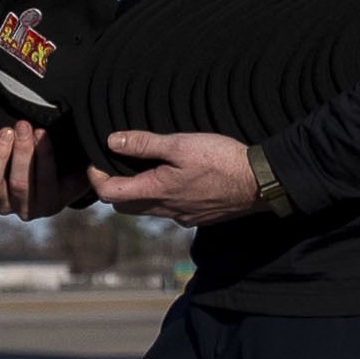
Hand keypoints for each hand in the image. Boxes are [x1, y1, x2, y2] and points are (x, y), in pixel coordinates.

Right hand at [0, 122, 50, 218]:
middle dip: (0, 153)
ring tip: (37, 131)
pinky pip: (48, 185)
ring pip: (20, 184)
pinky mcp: (52, 204)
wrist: (65, 165)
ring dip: (27, 153)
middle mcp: (0, 200)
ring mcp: (25, 206)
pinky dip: (47, 162)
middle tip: (12, 128)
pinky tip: (49, 144)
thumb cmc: (25, 148)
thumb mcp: (7, 141)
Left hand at [91, 128, 260, 225]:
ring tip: (144, 169)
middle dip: (114, 187)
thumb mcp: (180, 144)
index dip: (96, 178)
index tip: (97, 161)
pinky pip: (171, 211)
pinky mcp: (200, 217)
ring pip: (148, 210)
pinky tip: (175, 181)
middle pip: (125, 206)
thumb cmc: (222, 161)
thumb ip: (144, 144)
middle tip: (115, 165)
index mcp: (156, 192)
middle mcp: (166, 210)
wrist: (262, 182)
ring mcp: (183, 217)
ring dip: (139, 193)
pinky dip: (163, 197)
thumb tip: (112, 141)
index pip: (110, 194)